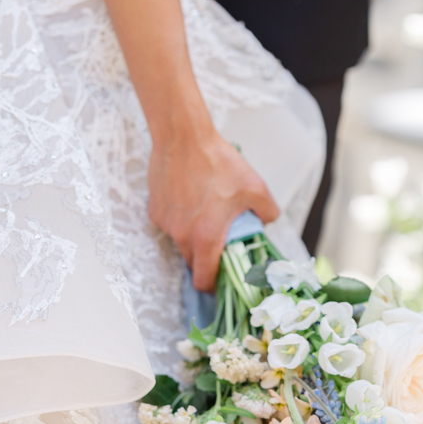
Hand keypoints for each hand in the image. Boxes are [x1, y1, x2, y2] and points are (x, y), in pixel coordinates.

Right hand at [148, 129, 278, 292]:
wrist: (183, 137)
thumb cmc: (219, 162)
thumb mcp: (255, 187)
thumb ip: (267, 211)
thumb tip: (267, 221)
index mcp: (206, 237)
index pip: (203, 280)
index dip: (212, 286)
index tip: (220, 280)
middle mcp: (182, 235)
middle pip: (192, 263)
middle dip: (205, 259)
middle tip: (220, 242)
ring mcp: (166, 223)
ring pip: (180, 242)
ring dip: (192, 237)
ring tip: (206, 212)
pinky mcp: (154, 210)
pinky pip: (170, 224)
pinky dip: (180, 219)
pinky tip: (190, 199)